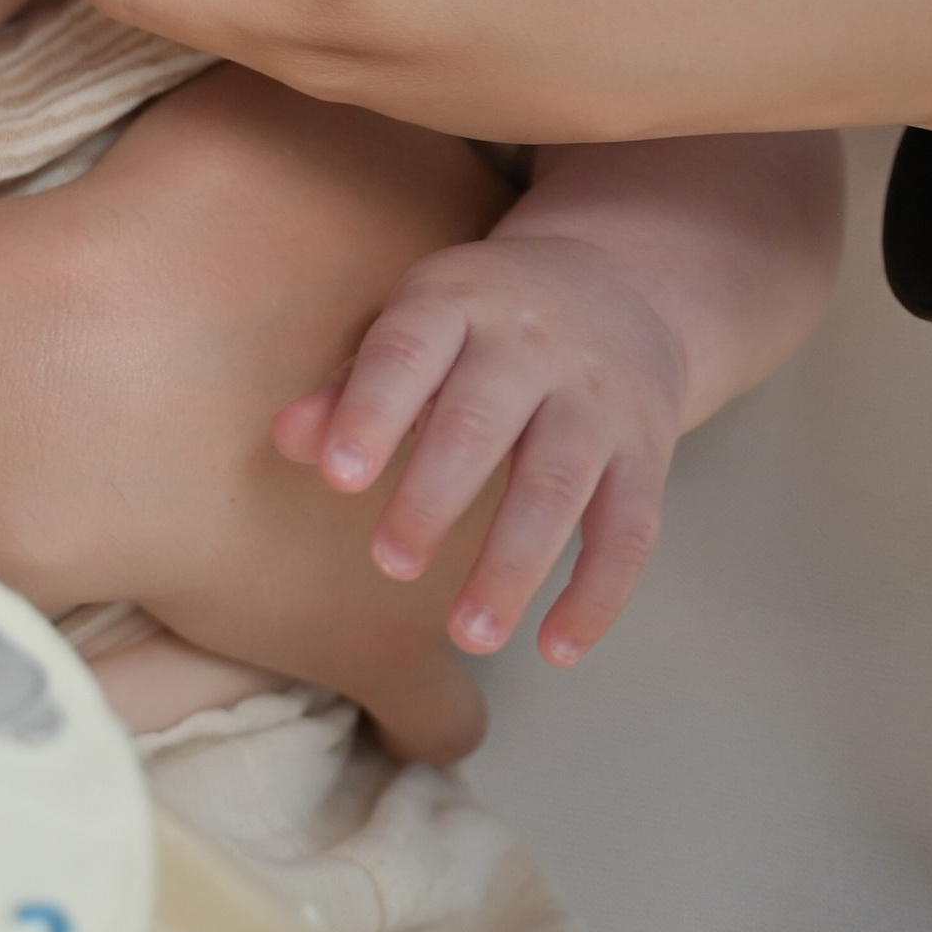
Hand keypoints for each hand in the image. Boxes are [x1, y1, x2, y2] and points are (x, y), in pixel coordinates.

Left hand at [277, 230, 684, 665]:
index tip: (340, 479)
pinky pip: (630, 529)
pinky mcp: (645, 451)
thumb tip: (286, 440)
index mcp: (458, 304)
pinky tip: (554, 648)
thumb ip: (350, 386)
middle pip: (484, 420)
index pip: (410, 351)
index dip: (373, 411)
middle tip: (391, 565)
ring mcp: (597, 400)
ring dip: (514, 564)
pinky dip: (596, 595)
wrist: (622, 282)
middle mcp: (532, 346)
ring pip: (559, 482)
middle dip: (436, 495)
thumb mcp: (418, 323)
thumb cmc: (483, 322)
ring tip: (468, 636)